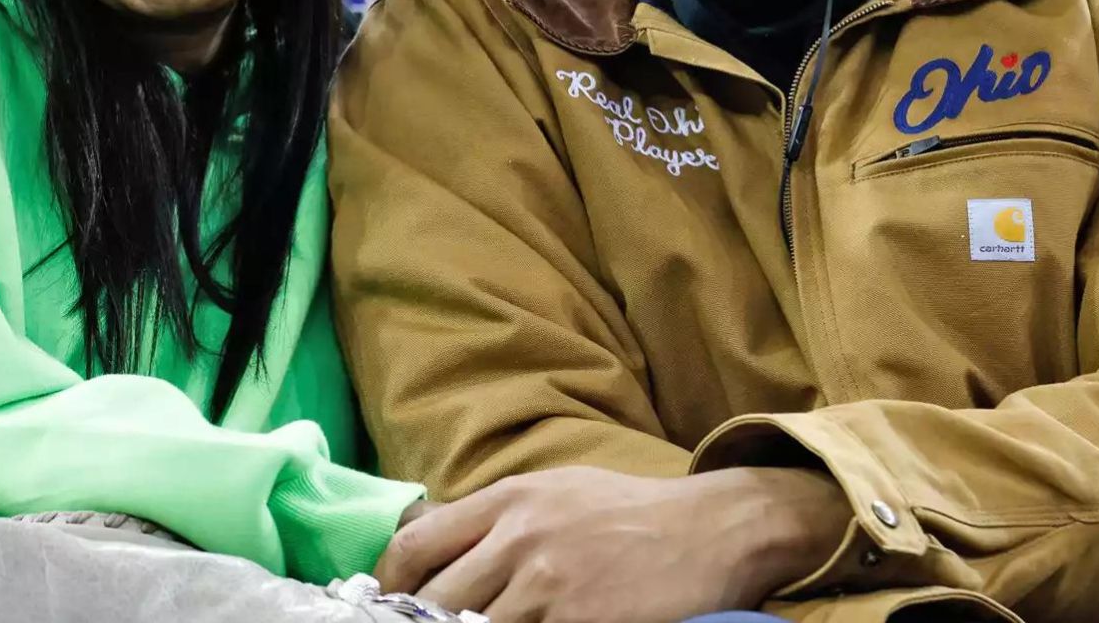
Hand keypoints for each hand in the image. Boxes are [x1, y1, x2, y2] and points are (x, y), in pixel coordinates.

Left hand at [375, 466, 852, 622]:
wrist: (711, 529)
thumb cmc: (631, 512)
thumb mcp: (556, 489)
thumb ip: (498, 515)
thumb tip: (440, 546)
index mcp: (509, 498)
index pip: (415, 545)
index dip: (389, 586)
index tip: (387, 607)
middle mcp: (520, 536)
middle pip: (435, 602)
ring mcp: (549, 584)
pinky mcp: (582, 622)